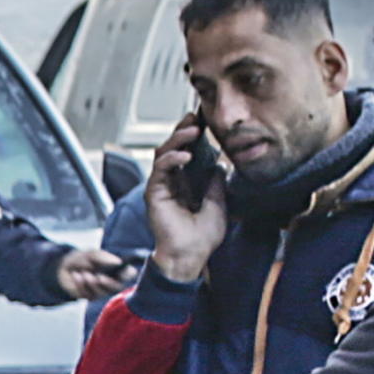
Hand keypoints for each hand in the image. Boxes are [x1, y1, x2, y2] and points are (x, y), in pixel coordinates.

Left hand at [52, 239, 134, 302]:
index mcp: (117, 270)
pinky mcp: (90, 296)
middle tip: (100, 277)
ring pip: (101, 292)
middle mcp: (112, 282)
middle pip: (117, 287)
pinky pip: (88, 294)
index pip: (130, 274)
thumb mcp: (92, 254)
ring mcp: (102, 291)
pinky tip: (76, 275)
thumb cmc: (83, 259)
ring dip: (91, 283)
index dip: (129, 273)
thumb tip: (117, 262)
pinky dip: (81, 284)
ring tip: (84, 273)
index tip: (124, 270)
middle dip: (109, 283)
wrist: (65, 267)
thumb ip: (103, 257)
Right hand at [142, 134, 227, 281]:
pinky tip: (186, 155)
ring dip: (177, 139)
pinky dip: (172, 159)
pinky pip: (160, 169)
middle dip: (183, 130)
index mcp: (185, 183)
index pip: (186, 152)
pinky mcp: (154, 193)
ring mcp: (161, 187)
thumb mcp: (218, 204)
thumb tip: (220, 166)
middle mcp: (171, 182)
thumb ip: (216, 184)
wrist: (190, 256)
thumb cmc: (202, 237)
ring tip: (193, 130)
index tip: (205, 121)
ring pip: (163, 153)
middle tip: (196, 117)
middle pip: (172, 148)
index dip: (193, 136)